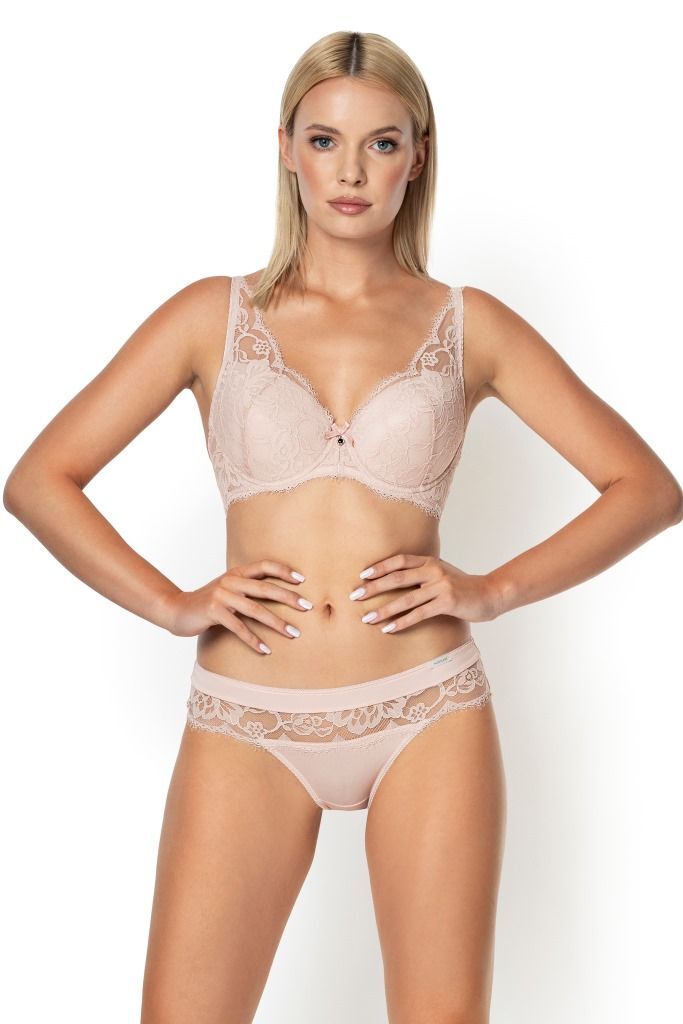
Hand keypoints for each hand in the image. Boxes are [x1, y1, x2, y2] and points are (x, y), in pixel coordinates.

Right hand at [161, 559, 313, 653]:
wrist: (177, 609)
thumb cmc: (208, 602)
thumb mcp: (228, 589)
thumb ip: (247, 588)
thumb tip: (278, 594)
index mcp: (236, 572)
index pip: (264, 566)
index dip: (284, 570)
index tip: (303, 580)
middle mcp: (230, 581)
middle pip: (265, 588)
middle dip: (289, 598)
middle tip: (308, 607)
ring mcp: (221, 596)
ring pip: (255, 610)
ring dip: (277, 623)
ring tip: (294, 634)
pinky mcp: (214, 612)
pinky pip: (238, 627)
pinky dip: (254, 640)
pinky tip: (266, 650)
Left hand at [348, 553, 501, 631]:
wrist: (489, 594)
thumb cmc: (461, 586)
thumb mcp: (441, 573)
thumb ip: (422, 573)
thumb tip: (395, 579)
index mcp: (430, 561)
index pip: (400, 560)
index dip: (380, 567)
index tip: (362, 575)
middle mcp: (433, 570)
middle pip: (397, 577)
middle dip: (374, 587)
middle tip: (355, 596)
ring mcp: (441, 586)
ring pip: (406, 598)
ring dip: (384, 609)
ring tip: (367, 618)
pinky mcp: (447, 602)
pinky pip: (419, 614)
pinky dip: (401, 622)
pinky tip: (388, 628)